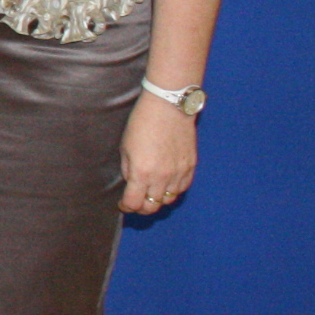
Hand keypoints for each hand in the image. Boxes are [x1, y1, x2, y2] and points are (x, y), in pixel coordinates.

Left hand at [118, 96, 196, 214]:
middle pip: (152, 206)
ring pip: (169, 200)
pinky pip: (182, 188)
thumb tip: (131, 184)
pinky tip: (166, 184)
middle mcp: (162, 177)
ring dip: (158, 200)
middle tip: (136, 202)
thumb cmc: (142, 123)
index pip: (134, 203)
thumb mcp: (125, 147)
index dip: (126, 207)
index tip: (123, 204)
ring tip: (151, 193)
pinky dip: (173, 190)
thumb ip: (128, 170)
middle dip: (141, 207)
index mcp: (142, 173)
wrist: (168, 107)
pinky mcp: (191, 166)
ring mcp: (179, 173)